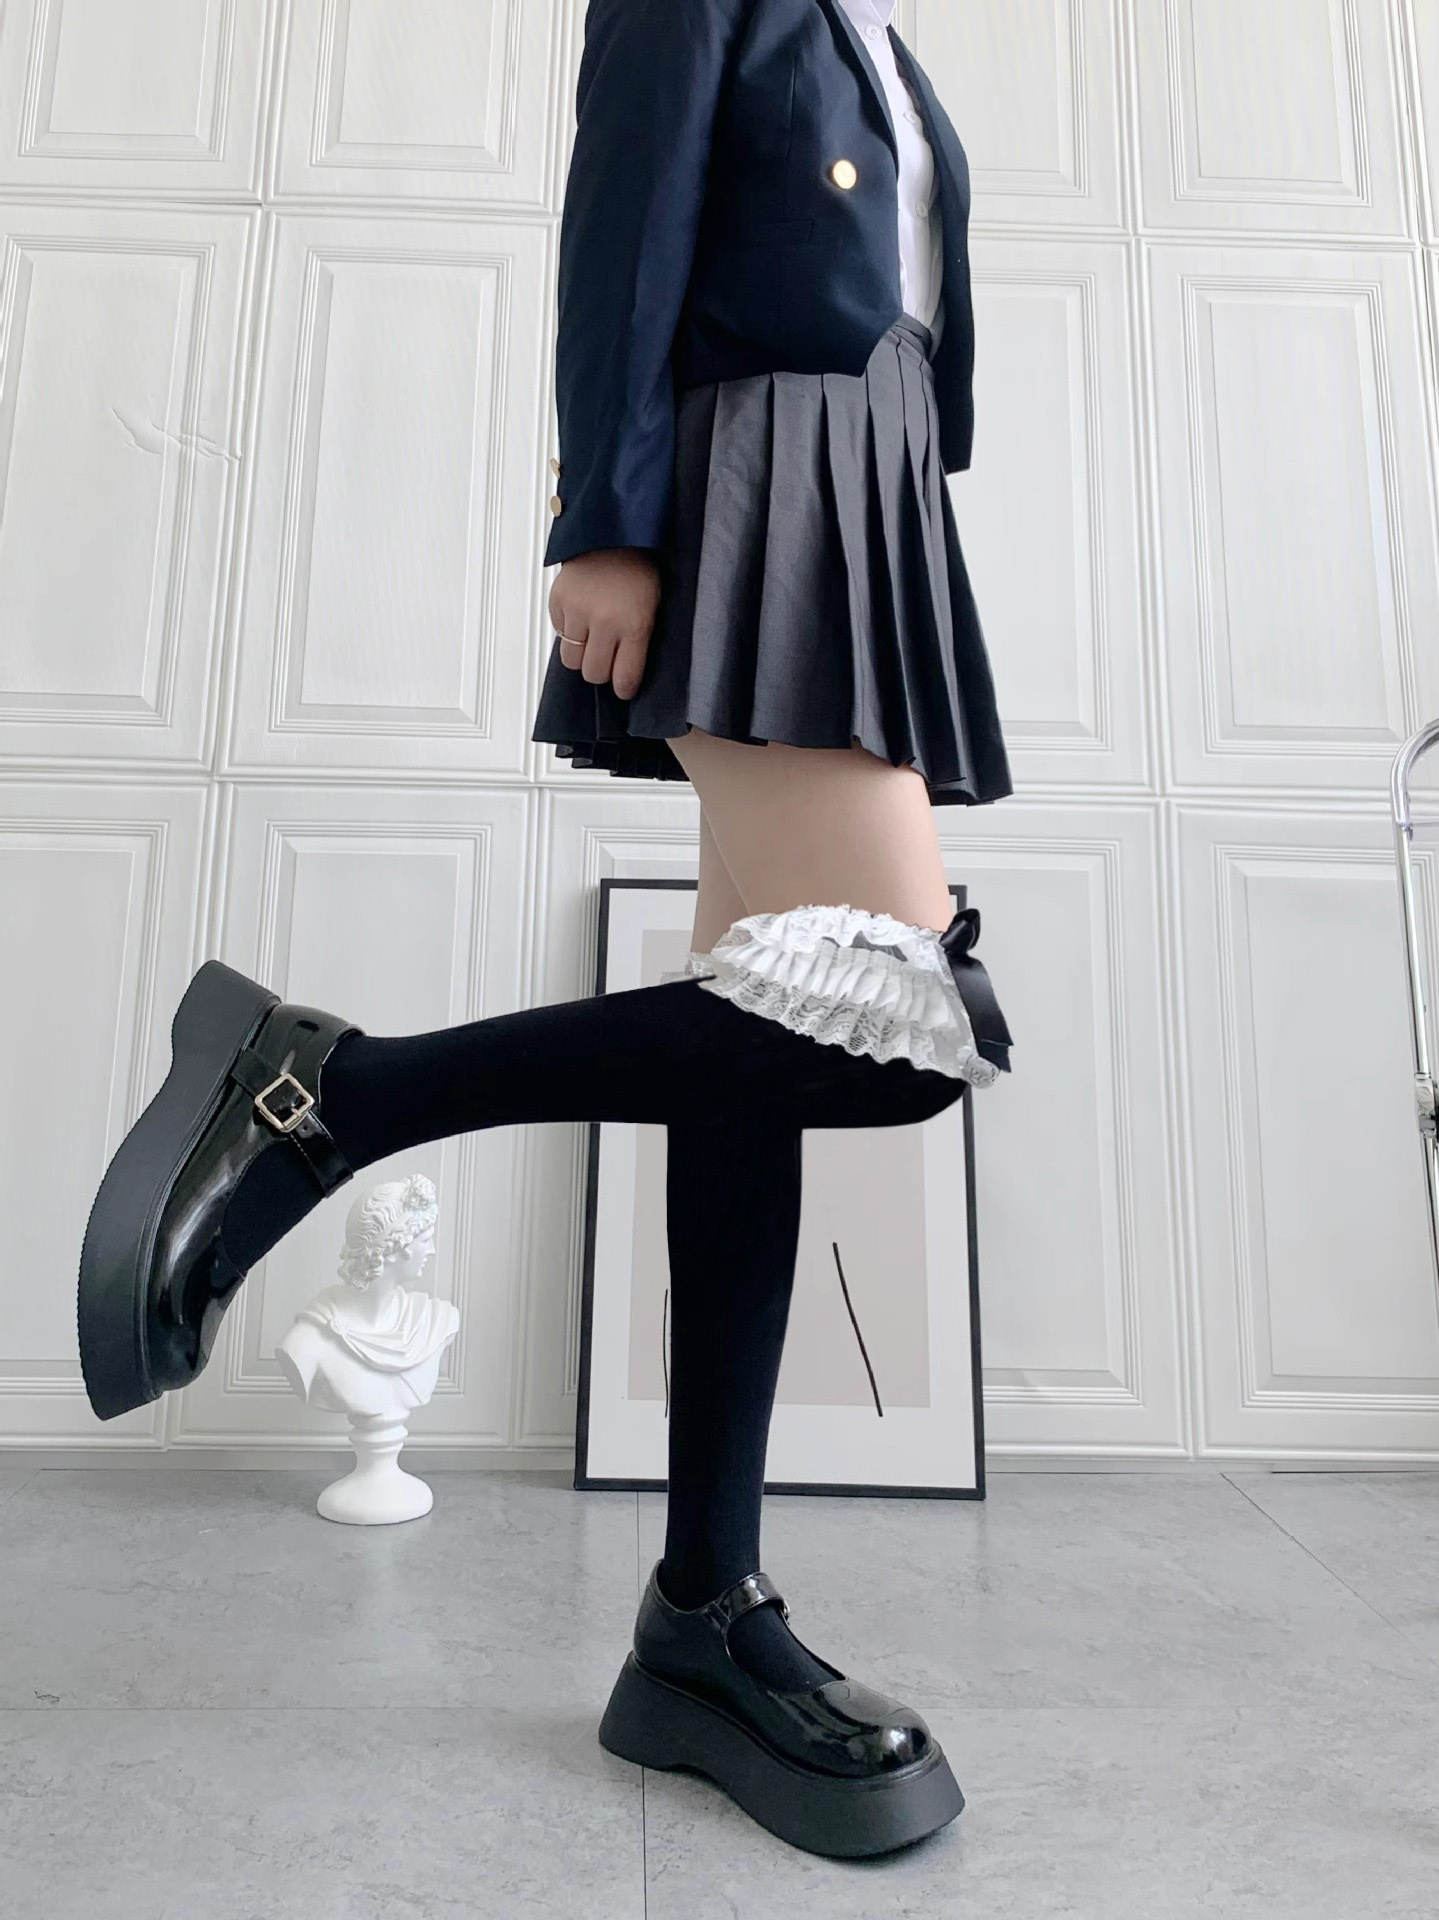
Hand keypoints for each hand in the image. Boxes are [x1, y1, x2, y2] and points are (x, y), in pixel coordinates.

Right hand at [549, 549, 660, 700]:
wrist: (612, 531)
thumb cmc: (638, 569)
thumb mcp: (652, 607)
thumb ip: (638, 641)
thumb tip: (624, 673)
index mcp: (634, 624)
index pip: (624, 677)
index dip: (624, 688)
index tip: (623, 687)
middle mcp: (604, 621)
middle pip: (593, 674)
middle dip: (600, 671)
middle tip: (607, 657)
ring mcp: (577, 611)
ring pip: (571, 660)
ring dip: (581, 654)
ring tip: (591, 638)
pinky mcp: (558, 602)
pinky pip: (559, 634)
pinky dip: (569, 631)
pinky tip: (582, 614)